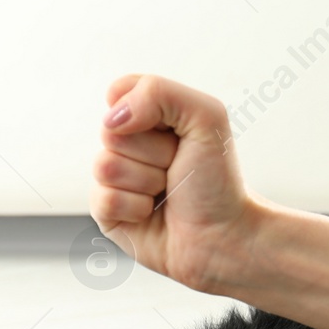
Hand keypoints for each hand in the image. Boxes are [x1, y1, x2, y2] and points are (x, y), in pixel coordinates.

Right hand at [89, 74, 258, 291]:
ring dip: (146, 182)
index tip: (176, 131)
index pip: (121, 92)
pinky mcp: (107, 212)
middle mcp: (128, 145)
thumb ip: (158, 93)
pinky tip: (152, 214)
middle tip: (176, 168)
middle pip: (111, 132)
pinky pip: (103, 199)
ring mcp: (115, 179)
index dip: (146, 111)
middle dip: (153, 153)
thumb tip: (113, 117)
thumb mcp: (206, 117)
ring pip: (105, 166)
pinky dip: (135, 208)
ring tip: (167, 192)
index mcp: (149, 117)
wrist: (224, 236)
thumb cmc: (218, 180)